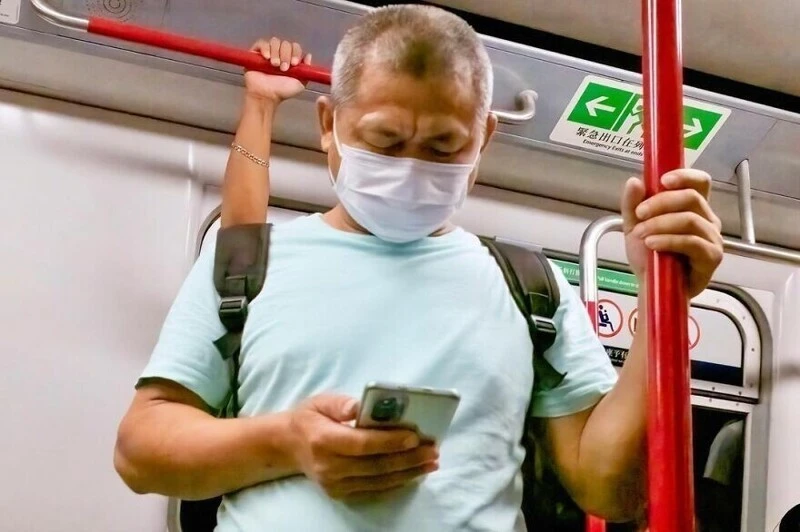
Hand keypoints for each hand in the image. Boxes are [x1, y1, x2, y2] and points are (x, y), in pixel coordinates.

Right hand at [245, 38, 311, 103]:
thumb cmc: (282, 91)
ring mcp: (268, 52)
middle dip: (286, 55)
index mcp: (290, 59)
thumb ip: (306, 70)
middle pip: (286, 44)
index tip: (294, 63)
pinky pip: (262, 43)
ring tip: (274, 65)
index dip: (296, 53)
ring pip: (275, 42)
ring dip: (276, 53)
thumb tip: (308, 55)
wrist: (266, 95)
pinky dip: (266, 48)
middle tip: (283, 68)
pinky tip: (267, 58)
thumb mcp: (300, 84)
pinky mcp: (256, 52)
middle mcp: (280, 54)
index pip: (295, 47)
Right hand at [288, 394, 438, 499]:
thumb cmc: (310, 419)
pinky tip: (413, 473)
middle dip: (408, 459)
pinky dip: (396, 482)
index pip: (362, 444)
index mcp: (323, 440)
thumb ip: (341, 403)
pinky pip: (374, 489)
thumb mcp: (321, 401)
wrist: (288, 446)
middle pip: (375, 465)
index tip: (415, 436)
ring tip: (430, 463)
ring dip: (408, 472)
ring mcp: (335, 484)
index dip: (390, 441)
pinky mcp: (340, 493)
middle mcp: (329, 466)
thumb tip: (360, 407)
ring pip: (378, 480)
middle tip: (433, 450)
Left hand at [622, 169, 722, 297]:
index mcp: (693, 207)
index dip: (685, 176)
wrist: (650, 287)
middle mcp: (707, 219)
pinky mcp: (712, 257)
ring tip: (641, 234)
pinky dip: (668, 240)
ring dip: (660, 224)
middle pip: (692, 197)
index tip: (662, 180)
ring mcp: (712, 238)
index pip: (699, 182)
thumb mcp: (633, 226)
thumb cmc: (648, 256)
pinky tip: (652, 244)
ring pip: (690, 219)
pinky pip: (692, 242)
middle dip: (661, 202)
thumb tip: (634, 181)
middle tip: (639, 214)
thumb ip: (632, 204)